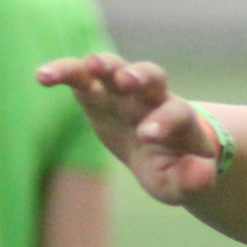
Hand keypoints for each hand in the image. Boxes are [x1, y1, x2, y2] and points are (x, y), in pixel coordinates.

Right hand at [36, 53, 224, 205]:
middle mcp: (152, 97)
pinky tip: (42, 76)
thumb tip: (205, 173)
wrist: (158, 151)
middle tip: (127, 80)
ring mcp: (122, 90)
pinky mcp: (95, 90)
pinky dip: (63, 71)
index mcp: (179, 119)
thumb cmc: (171, 167)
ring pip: (115, 67)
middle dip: (140, 75)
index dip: (164, 121)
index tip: (148, 136)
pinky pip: (79, 74)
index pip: (176, 113)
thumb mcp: (180, 182)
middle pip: (152, 75)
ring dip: (103, 63)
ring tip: (90, 66)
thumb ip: (194, 180)